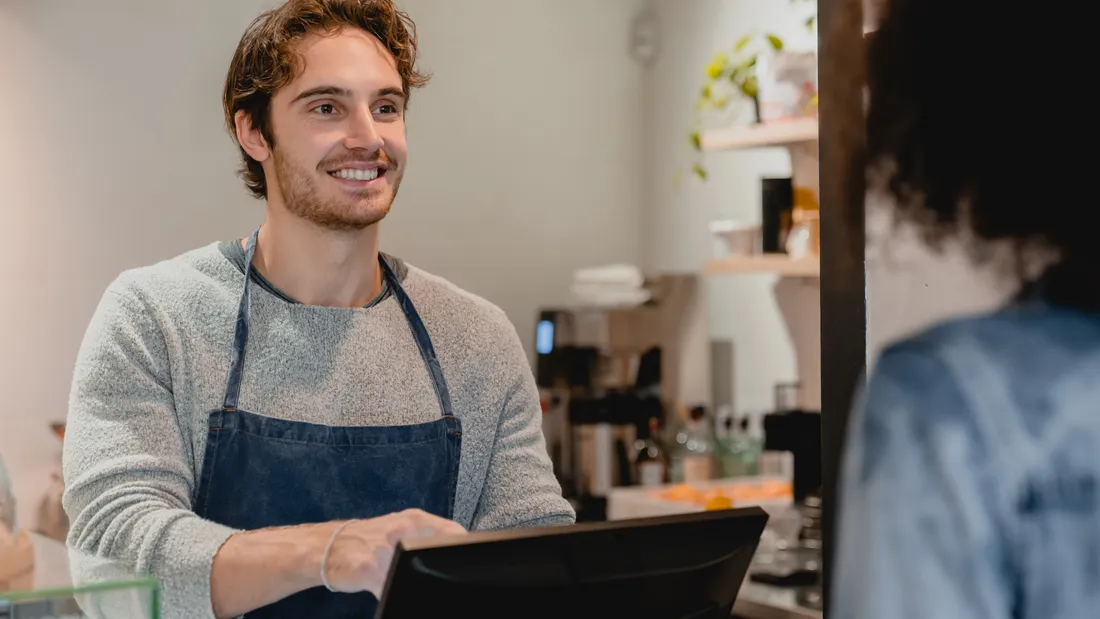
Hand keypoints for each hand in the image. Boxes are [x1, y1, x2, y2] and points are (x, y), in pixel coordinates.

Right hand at [321, 509, 466, 595]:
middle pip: (436, 554)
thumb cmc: (368, 537)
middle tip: (445, 577)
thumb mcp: (400, 527)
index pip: (453, 531)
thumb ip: (427, 535)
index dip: (462, 550)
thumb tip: (455, 547)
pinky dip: (398, 593)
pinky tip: (398, 593)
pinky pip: (391, 589)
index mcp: (414, 519)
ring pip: (413, 573)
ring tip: (419, 585)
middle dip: (442, 569)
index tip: (466, 562)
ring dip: (419, 583)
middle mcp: (401, 530)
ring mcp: (385, 551)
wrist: (329, 546)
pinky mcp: (370, 571)